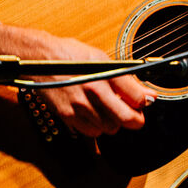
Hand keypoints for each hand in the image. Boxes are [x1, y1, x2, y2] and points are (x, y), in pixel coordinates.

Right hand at [0, 23, 153, 137]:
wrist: (39, 59)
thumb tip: (147, 94)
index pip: (136, 98)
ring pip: (109, 128)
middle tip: (134, 113)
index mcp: (103, 74)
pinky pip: (91, 132)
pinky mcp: (67, 116)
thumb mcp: (101, 59)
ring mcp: (79, 106)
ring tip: (109, 109)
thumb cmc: (70, 56)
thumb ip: (125, 79)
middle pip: (125, 119)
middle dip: (134, 119)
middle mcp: (92, 92)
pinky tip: (94, 114)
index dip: (145, 102)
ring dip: (114, 122)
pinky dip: (97, 127)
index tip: (145, 101)